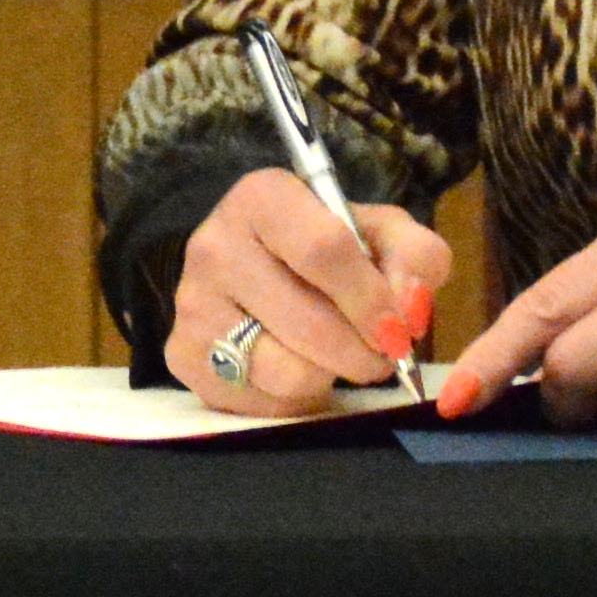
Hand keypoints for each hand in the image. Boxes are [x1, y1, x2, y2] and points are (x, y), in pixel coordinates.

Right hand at [168, 169, 452, 413]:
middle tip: (381, 357)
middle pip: (308, 320)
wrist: (255, 272)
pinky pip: (258, 399)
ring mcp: (190, 302)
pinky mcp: (181, 354)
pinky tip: (295, 369)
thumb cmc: (327, 251)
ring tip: (334, 358)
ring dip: (328, 375)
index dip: (372, 299)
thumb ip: (415, 257)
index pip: (325, 249)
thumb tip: (411, 307)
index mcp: (263, 198)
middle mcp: (213, 244)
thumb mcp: (380, 234)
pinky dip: (293, 397)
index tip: (399, 331)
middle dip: (362, 353)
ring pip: (285, 369)